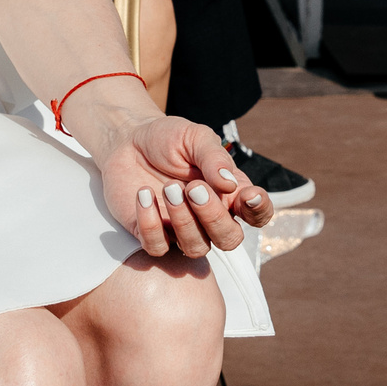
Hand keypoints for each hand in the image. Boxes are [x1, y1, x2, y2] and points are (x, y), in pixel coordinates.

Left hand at [66, 91, 269, 255]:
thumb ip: (214, 158)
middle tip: (193, 187)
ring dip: (183, 221)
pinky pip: (157, 247)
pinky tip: (143, 194)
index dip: (259, 211)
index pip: (257, 214)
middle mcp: (209, 216)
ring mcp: (180, 229)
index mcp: (229, 192)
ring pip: (195, 248)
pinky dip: (151, 224)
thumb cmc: (168, 139)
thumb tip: (229, 184)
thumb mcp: (195, 137)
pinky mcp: (150, 234)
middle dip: (214, 217)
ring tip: (168, 188)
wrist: (127, 141)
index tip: (247, 195)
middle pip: (229, 239)